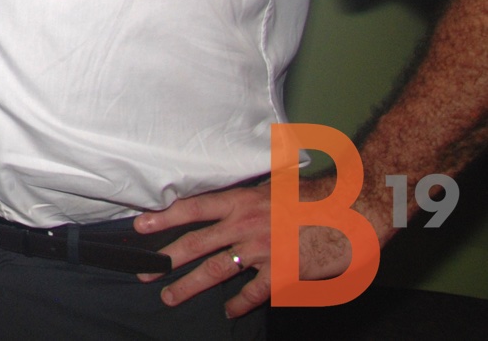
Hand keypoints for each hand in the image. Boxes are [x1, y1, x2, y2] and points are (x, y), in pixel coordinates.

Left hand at [132, 174, 353, 317]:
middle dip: (166, 258)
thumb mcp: (275, 183)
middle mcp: (246, 225)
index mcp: (242, 200)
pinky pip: (253, 292)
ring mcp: (262, 251)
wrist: (354, 210)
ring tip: (170, 296)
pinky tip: (229, 310)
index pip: (193, 208)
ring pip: (216, 270)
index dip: (164, 218)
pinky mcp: (283, 272)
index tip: (140, 228)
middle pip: (196, 243)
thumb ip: (249, 192)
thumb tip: (228, 196)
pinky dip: (239, 303)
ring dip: (190, 285)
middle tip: (145, 271)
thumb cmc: (316, 193)